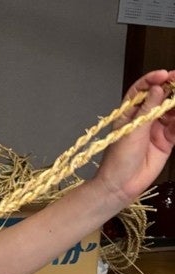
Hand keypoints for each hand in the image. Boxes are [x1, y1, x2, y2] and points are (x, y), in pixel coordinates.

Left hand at [95, 69, 174, 204]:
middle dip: (172, 88)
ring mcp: (156, 129)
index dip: (152, 79)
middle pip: (160, 97)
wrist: (121, 185)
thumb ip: (147, 110)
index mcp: (129, 113)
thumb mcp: (132, 131)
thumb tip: (157, 88)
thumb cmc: (118, 159)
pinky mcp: (167, 141)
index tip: (164, 74)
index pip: (141, 90)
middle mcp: (143, 118)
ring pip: (172, 110)